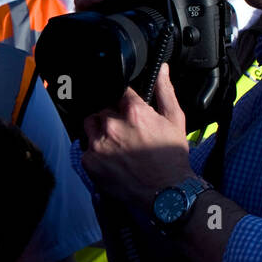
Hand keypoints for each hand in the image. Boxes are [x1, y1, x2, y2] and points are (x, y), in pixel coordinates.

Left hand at [81, 62, 194, 210]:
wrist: (166, 193)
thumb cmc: (172, 157)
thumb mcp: (175, 120)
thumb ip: (165, 91)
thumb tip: (162, 69)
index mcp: (133, 112)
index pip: (118, 91)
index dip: (123, 99)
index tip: (127, 108)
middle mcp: (112, 126)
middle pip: (102, 108)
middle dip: (111, 114)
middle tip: (125, 129)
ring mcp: (98, 144)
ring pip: (90, 124)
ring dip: (99, 129)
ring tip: (115, 141)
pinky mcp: (89, 161)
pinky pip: (86, 146)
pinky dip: (95, 149)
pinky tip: (111, 157)